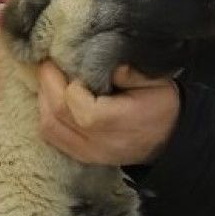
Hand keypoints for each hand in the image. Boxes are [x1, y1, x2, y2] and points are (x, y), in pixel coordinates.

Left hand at [37, 60, 180, 166]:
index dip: (65, 79)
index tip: (65, 59)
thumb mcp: (155, 80)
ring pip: (49, 127)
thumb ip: (128, 70)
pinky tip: (53, 102)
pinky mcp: (83, 157)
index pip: (73, 99)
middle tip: (49, 64)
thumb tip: (100, 58)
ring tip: (50, 81)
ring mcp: (88, 153)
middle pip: (56, 113)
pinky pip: (53, 139)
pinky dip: (47, 118)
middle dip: (47, 84)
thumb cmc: (163, 107)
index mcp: (113, 121)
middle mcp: (96, 141)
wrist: (171, 141)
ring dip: (43, 101)